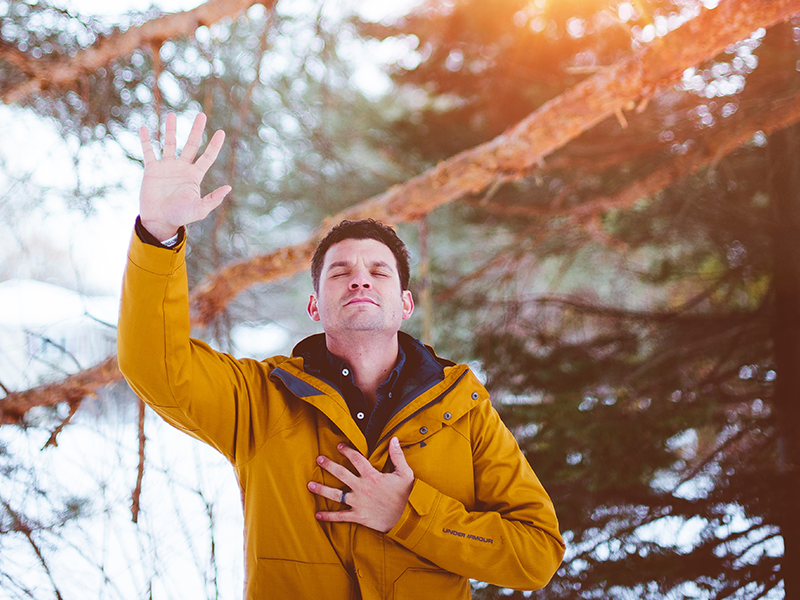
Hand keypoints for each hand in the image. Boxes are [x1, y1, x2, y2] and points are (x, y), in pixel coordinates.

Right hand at [139, 112, 230, 240]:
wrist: (159, 221)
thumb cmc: (181, 216)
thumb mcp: (199, 210)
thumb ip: (213, 199)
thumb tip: (228, 188)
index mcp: (195, 175)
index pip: (207, 156)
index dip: (214, 145)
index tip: (221, 132)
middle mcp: (182, 168)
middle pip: (191, 144)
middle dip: (196, 130)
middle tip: (201, 114)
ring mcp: (167, 167)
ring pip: (169, 143)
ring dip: (171, 129)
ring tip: (172, 115)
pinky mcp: (152, 170)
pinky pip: (148, 152)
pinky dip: (146, 140)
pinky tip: (144, 128)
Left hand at [308, 437, 413, 532]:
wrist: (405, 519)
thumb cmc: (405, 496)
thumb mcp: (405, 474)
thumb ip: (398, 456)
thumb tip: (394, 440)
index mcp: (372, 476)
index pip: (355, 458)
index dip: (346, 450)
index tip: (339, 446)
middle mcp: (362, 488)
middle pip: (341, 473)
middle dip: (328, 465)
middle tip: (319, 459)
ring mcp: (358, 503)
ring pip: (336, 495)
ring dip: (322, 489)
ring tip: (310, 484)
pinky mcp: (358, 516)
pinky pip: (340, 516)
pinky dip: (328, 516)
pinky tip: (318, 514)